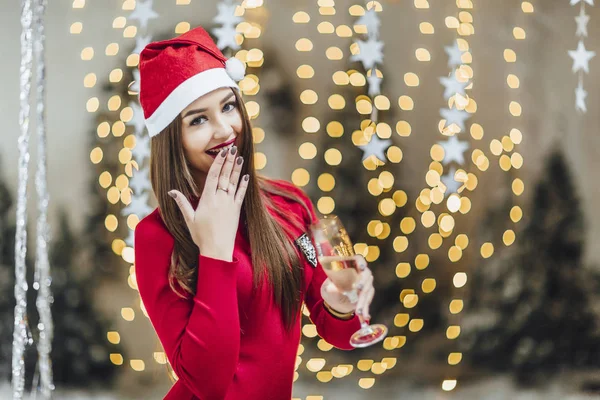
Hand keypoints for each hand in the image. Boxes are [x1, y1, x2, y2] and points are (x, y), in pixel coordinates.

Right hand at [168, 146, 247, 260]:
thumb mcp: (189, 219)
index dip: (218, 162)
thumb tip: (171, 191)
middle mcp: (220, 199)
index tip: (222, 152)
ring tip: (240, 157)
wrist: (217, 249)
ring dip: (237, 169)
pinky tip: (247, 176)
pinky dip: (244, 185)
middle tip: (233, 148)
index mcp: (207, 199)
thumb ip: (182, 203)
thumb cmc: (201, 235)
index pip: (213, 176)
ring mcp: (230, 204)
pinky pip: (241, 194)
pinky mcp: (236, 210)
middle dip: (229, 161)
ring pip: (234, 183)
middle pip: (225, 176)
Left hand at [321, 255, 374, 321]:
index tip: (361, 267)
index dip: (361, 261)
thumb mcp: (327, 289)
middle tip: (359, 287)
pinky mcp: (367, 294)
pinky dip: (366, 308)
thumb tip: (330, 287)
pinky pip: (368, 300)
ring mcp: (365, 283)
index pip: (358, 259)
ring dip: (364, 300)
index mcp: (349, 266)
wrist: (336, 303)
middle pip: (366, 274)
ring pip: (368, 289)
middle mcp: (359, 273)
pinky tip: (365, 316)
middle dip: (363, 281)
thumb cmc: (330, 290)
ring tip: (358, 311)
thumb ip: (330, 287)